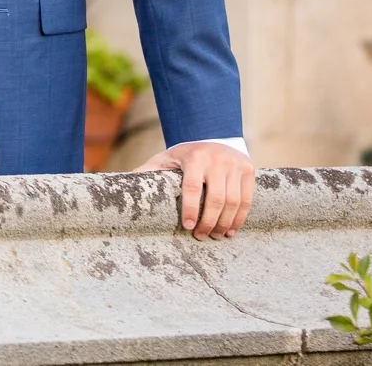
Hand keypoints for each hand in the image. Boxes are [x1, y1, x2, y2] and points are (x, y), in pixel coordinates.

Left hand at [136, 141, 253, 239]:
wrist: (213, 135)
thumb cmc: (185, 155)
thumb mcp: (165, 158)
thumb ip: (148, 171)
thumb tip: (123, 184)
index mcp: (194, 157)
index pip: (192, 187)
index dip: (191, 209)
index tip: (189, 227)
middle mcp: (217, 159)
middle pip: (215, 198)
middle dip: (209, 222)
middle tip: (202, 237)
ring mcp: (235, 164)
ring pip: (233, 201)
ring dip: (225, 223)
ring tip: (216, 236)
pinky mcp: (248, 170)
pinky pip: (247, 200)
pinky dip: (239, 218)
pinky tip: (230, 230)